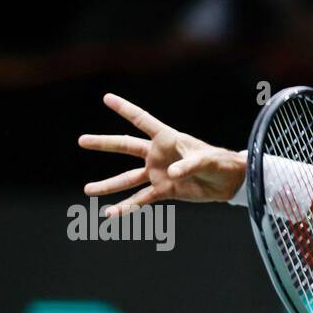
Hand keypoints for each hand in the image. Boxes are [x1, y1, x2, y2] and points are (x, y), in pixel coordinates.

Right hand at [79, 92, 245, 217]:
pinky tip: (111, 214)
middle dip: (104, 143)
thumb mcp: (206, 161)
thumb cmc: (220, 163)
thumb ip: (189, 165)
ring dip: (109, 185)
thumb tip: (171, 173)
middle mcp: (158, 154)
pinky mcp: (164, 191)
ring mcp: (158, 173)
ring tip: (88, 190)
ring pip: (128, 179)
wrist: (230, 182)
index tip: (107, 98)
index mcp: (167, 138)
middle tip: (82, 140)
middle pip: (126, 146)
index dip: (125, 109)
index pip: (142, 120)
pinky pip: (141, 199)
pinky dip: (127, 207)